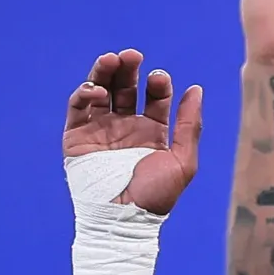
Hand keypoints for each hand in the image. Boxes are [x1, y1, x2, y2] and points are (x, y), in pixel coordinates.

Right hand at [63, 51, 203, 215]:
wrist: (122, 219)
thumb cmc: (156, 195)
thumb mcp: (182, 160)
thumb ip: (189, 124)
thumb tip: (197, 88)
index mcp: (153, 132)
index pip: (156, 98)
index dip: (158, 85)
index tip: (160, 77)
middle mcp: (127, 127)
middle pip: (126, 89)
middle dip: (129, 70)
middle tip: (133, 55)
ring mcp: (101, 130)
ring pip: (101, 92)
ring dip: (105, 73)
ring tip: (112, 59)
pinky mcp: (76, 137)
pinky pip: (78, 109)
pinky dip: (84, 94)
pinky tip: (96, 89)